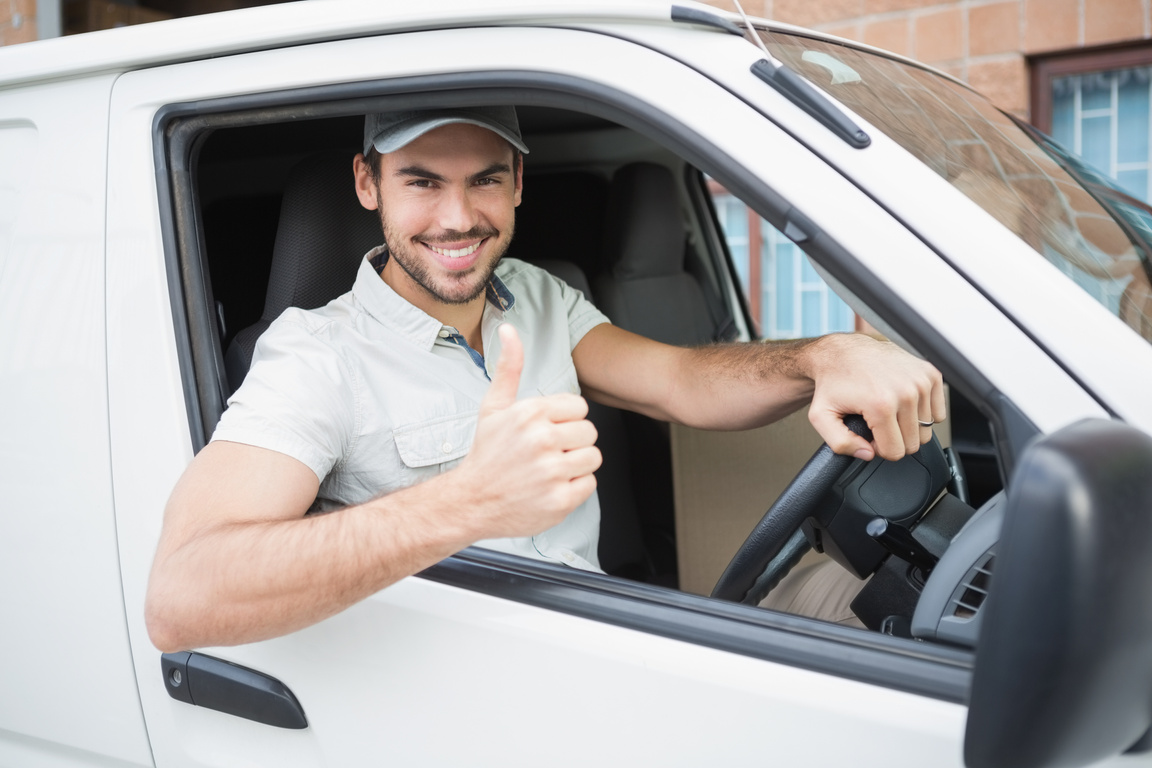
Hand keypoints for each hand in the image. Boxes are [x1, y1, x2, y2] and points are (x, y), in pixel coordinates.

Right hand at [455, 324, 601, 538]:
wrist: (471, 501)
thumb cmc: (487, 453)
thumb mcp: (494, 407)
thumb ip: (509, 368)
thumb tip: (509, 330)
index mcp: (531, 413)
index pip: (580, 408)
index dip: (565, 420)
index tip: (546, 431)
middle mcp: (542, 440)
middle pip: (590, 432)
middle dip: (572, 442)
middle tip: (547, 453)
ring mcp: (552, 472)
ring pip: (593, 457)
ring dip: (576, 465)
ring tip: (550, 469)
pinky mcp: (560, 500)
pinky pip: (589, 484)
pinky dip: (574, 488)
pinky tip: (550, 487)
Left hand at [805, 334, 945, 461]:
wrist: (843, 351)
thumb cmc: (833, 382)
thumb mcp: (821, 416)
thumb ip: (840, 443)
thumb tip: (867, 454)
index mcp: (881, 404)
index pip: (895, 452)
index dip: (879, 448)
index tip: (869, 433)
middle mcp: (906, 392)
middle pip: (913, 443)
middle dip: (894, 439)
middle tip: (877, 422)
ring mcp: (921, 381)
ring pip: (926, 430)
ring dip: (908, 425)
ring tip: (888, 410)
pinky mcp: (931, 374)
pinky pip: (938, 413)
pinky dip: (921, 413)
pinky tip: (902, 403)